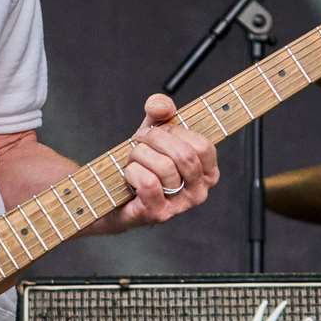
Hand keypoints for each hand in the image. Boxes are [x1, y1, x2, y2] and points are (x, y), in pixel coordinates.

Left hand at [97, 94, 218, 233]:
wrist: (114, 193)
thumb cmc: (142, 163)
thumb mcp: (154, 130)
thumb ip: (160, 110)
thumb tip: (161, 106)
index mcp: (207, 171)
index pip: (202, 146)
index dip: (175, 132)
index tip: (159, 131)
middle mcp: (199, 191)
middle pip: (184, 155)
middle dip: (154, 140)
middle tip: (139, 141)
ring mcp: (180, 206)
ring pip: (164, 168)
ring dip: (139, 155)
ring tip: (133, 159)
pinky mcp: (159, 214)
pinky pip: (148, 183)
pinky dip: (132, 172)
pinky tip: (129, 174)